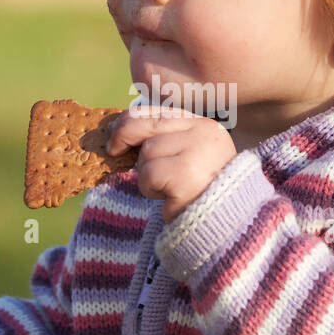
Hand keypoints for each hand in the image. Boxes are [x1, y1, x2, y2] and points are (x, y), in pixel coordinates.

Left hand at [107, 103, 236, 221]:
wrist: (221, 223)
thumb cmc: (198, 191)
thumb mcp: (184, 156)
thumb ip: (164, 139)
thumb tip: (120, 129)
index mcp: (204, 125)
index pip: (160, 112)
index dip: (132, 119)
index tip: (116, 129)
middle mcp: (204, 133)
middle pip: (149, 124)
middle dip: (124, 135)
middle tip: (112, 150)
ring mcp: (197, 152)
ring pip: (147, 152)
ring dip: (146, 174)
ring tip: (167, 187)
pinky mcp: (186, 175)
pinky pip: (149, 175)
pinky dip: (150, 188)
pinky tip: (167, 197)